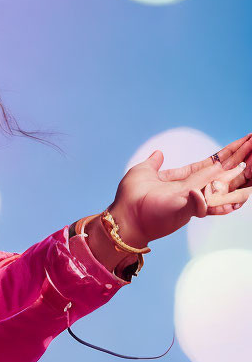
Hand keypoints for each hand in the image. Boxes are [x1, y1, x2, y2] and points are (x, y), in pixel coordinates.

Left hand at [108, 132, 251, 247]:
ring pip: (219, 188)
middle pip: (218, 173)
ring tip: (250, 167)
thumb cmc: (130, 197)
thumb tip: (159, 152)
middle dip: (236, 160)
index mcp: (181, 179)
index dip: (223, 155)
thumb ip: (153, 163)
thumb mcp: (142, 173)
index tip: (240, 144)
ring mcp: (190, 200)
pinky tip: (231, 200)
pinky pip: (204, 205)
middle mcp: (190, 189)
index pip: (207, 165)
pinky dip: (215, 202)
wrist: (124, 217)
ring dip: (235, 179)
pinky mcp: (184, 209)